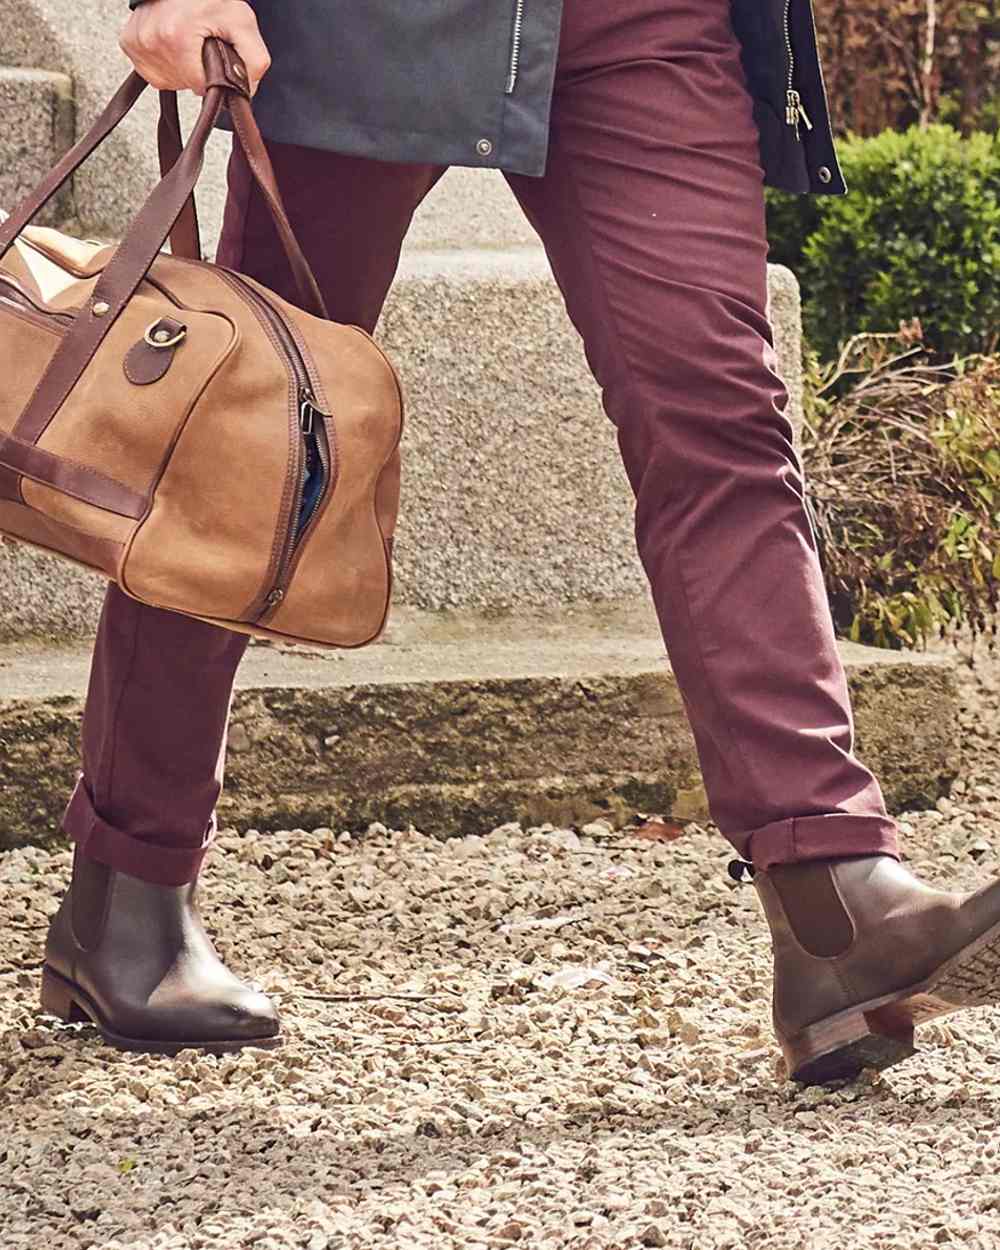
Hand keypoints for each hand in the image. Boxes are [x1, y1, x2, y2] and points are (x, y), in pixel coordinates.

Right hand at [120, 0, 270, 95]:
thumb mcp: (242, 23)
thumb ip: (254, 62)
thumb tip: (246, 92)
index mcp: (176, 37)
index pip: (201, 86)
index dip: (213, 76)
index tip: (213, 53)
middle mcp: (151, 40)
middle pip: (184, 84)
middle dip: (197, 70)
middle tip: (200, 43)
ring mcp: (137, 42)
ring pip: (168, 81)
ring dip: (181, 68)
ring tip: (186, 42)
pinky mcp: (128, 43)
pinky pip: (150, 72)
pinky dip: (165, 63)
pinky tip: (172, 44)